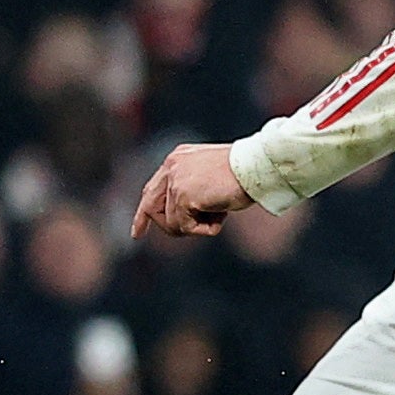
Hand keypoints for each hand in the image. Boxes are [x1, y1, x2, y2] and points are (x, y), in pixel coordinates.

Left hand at [134, 143, 254, 239]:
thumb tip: (188, 213)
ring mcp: (176, 180)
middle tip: (169, 236)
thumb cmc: (247, 172)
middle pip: (150, 206)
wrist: (257, 166)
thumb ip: (196, 189)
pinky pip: (184, 227)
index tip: (137, 232)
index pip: (153, 188)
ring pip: (171, 222)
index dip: (144, 212)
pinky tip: (221, 217)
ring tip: (219, 214)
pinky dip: (205, 229)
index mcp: (179, 158)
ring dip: (197, 226)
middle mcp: (172, 166)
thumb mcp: (214, 177)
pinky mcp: (182, 195)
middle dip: (158, 225)